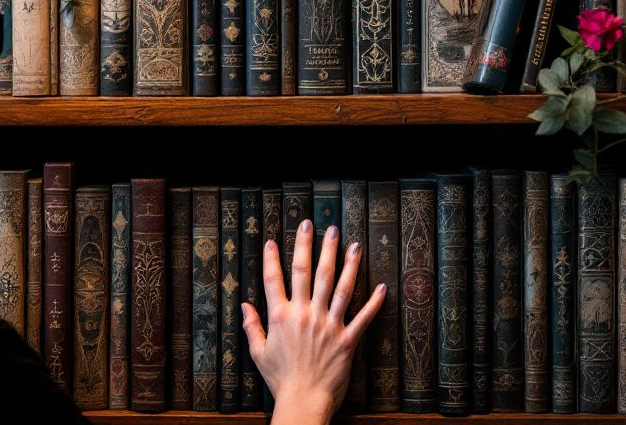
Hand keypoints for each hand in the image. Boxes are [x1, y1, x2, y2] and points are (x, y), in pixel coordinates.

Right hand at [241, 219, 384, 424]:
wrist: (303, 401)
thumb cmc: (280, 379)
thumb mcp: (259, 353)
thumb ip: (252, 327)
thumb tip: (244, 305)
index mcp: (281, 317)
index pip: (274, 280)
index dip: (273, 258)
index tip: (274, 240)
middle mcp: (304, 315)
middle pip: (308, 273)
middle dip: (311, 246)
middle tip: (315, 225)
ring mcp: (327, 326)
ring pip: (338, 287)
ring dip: (346, 263)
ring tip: (351, 243)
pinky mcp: (347, 340)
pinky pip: (362, 317)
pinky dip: (373, 302)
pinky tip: (381, 286)